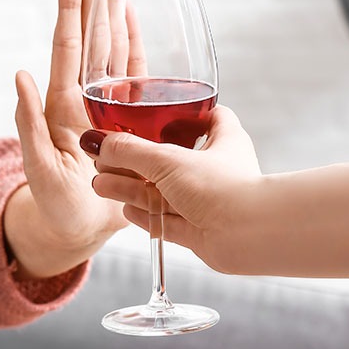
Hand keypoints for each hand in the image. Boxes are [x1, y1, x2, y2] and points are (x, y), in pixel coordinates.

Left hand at [6, 0, 132, 277]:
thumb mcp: (37, 167)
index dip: (71, 6)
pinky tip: (132, 16)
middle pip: (91, 34)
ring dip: (112, 8)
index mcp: (63, 104)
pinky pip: (133, 73)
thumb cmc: (53, 204)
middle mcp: (85, 97)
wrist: (74, 230)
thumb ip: (28, 124)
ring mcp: (107, 105)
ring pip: (112, 45)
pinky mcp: (127, 119)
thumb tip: (19, 74)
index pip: (69, 44)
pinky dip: (134, 42)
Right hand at [85, 106, 262, 271]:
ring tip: (100, 184)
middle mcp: (216, 170)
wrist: (250, 236)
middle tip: (106, 158)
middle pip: (169, 159)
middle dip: (135, 160)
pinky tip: (125, 210)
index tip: (156, 112)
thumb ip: (129, 150)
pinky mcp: (200, 230)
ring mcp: (207, 202)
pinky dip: (145, 215)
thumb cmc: (223, 188)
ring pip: (163, 192)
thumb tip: (97, 142)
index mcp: (223, 141)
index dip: (181, 114)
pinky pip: (167, 221)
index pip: (206, 117)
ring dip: (131, 188)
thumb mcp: (167, 159)